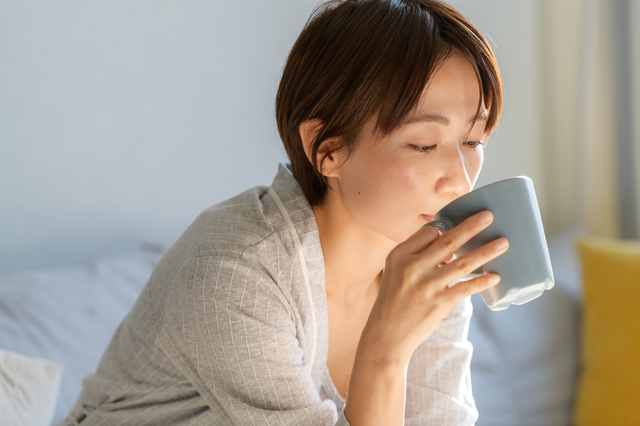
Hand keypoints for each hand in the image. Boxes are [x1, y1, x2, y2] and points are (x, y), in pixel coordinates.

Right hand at [361, 210, 507, 364]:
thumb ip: (417, 256)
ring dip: (485, 252)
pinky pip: (466, 288)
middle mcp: (413, 267)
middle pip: (447, 242)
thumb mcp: (394, 271)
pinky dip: (481, 281)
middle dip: (471, 227)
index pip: (428, 233)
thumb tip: (450, 249)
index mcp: (400, 255)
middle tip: (489, 216)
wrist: (387, 334)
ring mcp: (428, 285)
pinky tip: (494, 276)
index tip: (456, 229)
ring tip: (503, 243)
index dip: (443, 230)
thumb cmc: (393, 300)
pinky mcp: (440, 303)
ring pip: (462, 263)